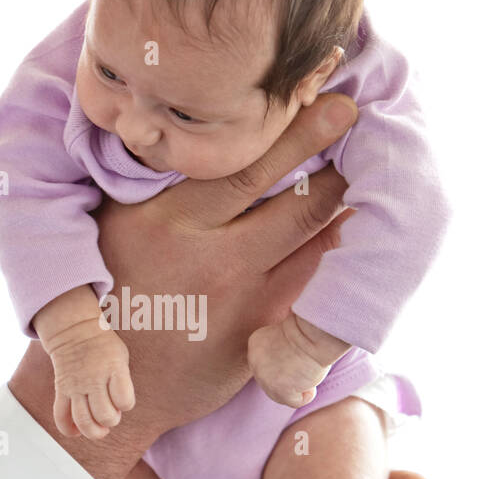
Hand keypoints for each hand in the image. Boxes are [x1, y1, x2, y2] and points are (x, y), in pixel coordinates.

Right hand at [11, 91, 357, 478]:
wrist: (111, 387)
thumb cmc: (109, 291)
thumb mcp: (114, 226)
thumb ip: (153, 180)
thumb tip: (194, 122)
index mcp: (166, 221)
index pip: (240, 163)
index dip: (288, 129)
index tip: (316, 91)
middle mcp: (210, 258)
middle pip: (294, 200)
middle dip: (330, 155)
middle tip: (355, 113)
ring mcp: (243, 299)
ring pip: (312, 241)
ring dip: (343, 203)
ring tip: (368, 167)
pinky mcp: (263, 334)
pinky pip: (312, 283)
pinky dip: (335, 252)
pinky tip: (353, 229)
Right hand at [49, 320, 134, 440]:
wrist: (74, 331)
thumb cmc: (104, 348)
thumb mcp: (121, 358)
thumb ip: (122, 384)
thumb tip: (115, 412)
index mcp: (113, 368)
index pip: (124, 399)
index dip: (126, 404)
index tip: (123, 399)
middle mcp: (94, 379)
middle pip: (104, 415)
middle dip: (111, 420)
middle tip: (111, 413)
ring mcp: (75, 385)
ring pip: (83, 421)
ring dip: (93, 431)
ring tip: (99, 428)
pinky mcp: (61, 390)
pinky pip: (60, 416)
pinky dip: (68, 429)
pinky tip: (76, 430)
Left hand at [248, 318, 329, 407]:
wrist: (315, 332)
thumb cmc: (309, 332)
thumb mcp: (285, 338)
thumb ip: (277, 355)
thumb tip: (284, 375)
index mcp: (255, 345)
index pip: (267, 366)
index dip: (287, 364)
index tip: (299, 354)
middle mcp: (254, 362)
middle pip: (272, 382)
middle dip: (290, 378)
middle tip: (305, 364)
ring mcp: (264, 377)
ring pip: (281, 395)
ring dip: (298, 386)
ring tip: (308, 371)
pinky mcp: (278, 389)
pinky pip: (295, 401)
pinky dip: (307, 395)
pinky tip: (311, 382)